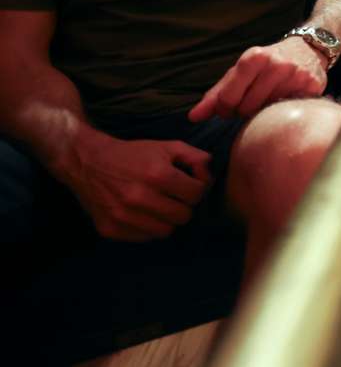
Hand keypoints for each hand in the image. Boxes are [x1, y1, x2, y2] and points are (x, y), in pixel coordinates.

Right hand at [60, 130, 211, 240]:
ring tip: (158, 205)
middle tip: (174, 197)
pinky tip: (141, 212)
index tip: (188, 184)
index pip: (196, 195)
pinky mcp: (110, 229)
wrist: (87, 162)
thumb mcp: (166, 147)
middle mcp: (139, 198)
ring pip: (166, 231)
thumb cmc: (132, 154)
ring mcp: (123, 216)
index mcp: (157, 175)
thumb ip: (195, 158)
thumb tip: (209, 176)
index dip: (197, 188)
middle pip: (184, 216)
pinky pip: (144, 238)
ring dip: (166, 219)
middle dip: (183, 206)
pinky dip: (147, 227)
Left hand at [188, 37, 326, 121]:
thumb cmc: (267, 62)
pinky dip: (285, 108)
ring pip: (268, 111)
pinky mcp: (313, 86)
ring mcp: (297, 76)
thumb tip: (193, 117)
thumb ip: (217, 94)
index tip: (230, 106)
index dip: (225, 109)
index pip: (229, 98)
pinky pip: (289, 110)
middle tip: (252, 100)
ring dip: (265, 110)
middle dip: (245, 110)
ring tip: (270, 97)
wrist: (310, 47)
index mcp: (255, 57)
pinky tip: (287, 98)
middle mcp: (277, 65)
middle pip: (247, 108)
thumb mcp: (241, 70)